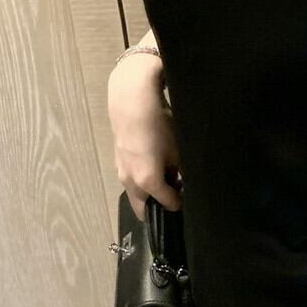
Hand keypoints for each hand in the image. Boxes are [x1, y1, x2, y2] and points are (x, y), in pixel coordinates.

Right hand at [108, 56, 182, 220]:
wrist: (132, 99)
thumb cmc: (159, 124)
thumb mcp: (177, 151)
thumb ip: (179, 173)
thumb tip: (180, 181)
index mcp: (147, 182)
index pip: (168, 204)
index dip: (180, 203)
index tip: (188, 197)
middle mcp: (130, 181)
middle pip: (144, 206)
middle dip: (160, 204)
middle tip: (175, 194)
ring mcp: (121, 171)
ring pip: (136, 193)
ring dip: (150, 192)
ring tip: (166, 176)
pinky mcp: (117, 160)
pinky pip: (131, 178)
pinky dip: (141, 179)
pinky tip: (153, 162)